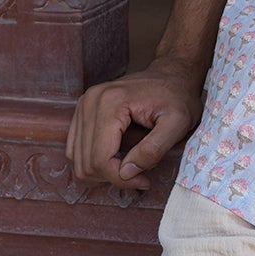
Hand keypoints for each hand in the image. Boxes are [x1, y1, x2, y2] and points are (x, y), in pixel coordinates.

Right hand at [66, 58, 203, 190]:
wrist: (173, 74)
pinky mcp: (83, 111)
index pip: (100, 159)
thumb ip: (154, 149)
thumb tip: (126, 173)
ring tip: (132, 163)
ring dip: (103, 170)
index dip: (121, 179)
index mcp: (111, 102)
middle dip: (113, 176)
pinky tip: (118, 156)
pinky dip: (94, 160)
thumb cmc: (179, 97)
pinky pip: (75, 150)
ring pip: (78, 160)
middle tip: (140, 174)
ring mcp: (84, 104)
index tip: (145, 181)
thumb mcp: (178, 123)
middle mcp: (91, 100)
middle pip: (86, 162)